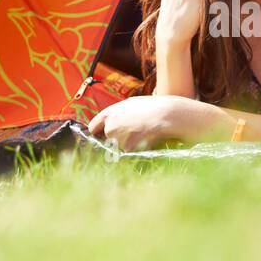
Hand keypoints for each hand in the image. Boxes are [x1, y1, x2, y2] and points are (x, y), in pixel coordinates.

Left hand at [87, 95, 216, 150]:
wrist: (167, 114)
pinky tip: (145, 144)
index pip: (94, 127)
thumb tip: (111, 123)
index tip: (101, 136)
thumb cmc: (152, 107)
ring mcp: (118, 138)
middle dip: (116, 141)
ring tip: (142, 137)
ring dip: (127, 147)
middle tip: (131, 137)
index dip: (98, 132)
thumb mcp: (132, 104)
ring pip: (118, 149)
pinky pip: (129, 155)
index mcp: (109, 113)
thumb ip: (118, 114)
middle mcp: (109, 126)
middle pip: (106, 140)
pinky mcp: (127, 149)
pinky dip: (135, 153)